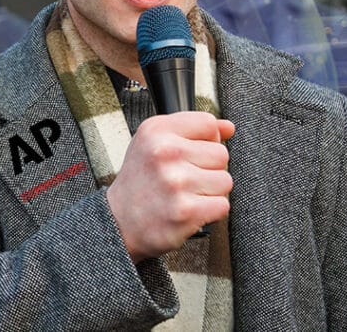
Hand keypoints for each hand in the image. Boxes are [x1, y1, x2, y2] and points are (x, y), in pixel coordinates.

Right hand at [104, 112, 234, 263]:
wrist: (118, 221)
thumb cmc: (140, 181)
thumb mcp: (154, 143)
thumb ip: (192, 129)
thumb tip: (228, 127)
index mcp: (156, 131)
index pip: (208, 124)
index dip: (206, 140)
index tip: (191, 154)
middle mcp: (165, 152)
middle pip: (221, 154)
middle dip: (208, 169)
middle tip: (183, 178)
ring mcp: (176, 182)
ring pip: (225, 181)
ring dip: (210, 191)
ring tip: (186, 194)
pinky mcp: (186, 211)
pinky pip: (222, 205)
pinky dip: (210, 211)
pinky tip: (189, 209)